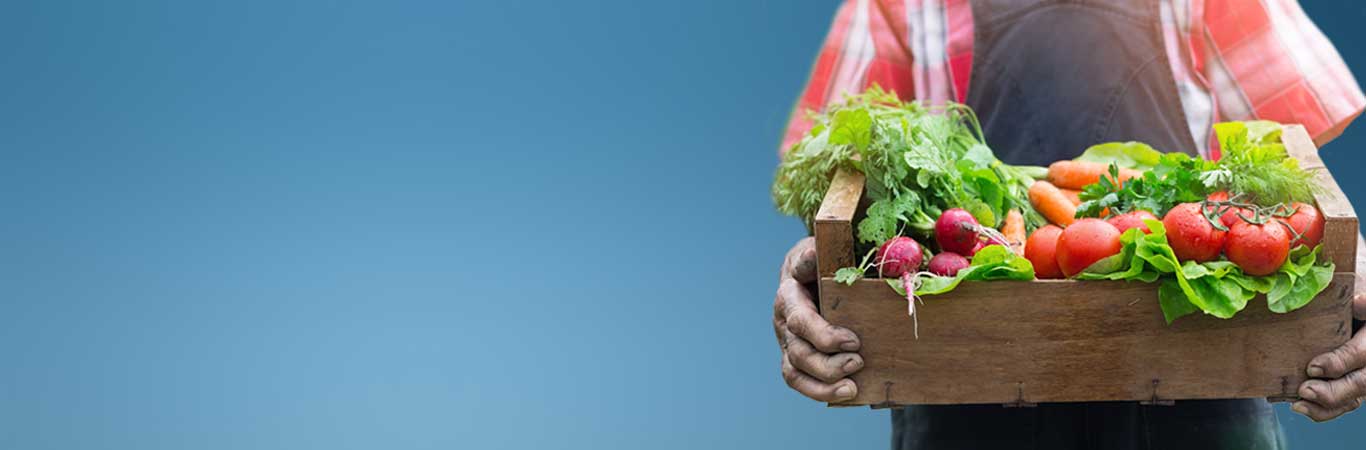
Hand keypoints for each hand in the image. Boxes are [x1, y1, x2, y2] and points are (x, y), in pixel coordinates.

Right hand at [773, 237, 863, 401]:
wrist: (808, 270)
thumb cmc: (819, 260)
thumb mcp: (817, 249)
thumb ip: (816, 253)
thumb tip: (815, 252)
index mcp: (789, 295)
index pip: (800, 320)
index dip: (824, 335)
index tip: (854, 340)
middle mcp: (783, 321)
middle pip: (799, 351)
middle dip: (828, 362)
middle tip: (859, 360)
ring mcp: (787, 341)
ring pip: (796, 370)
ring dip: (825, 382)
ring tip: (853, 386)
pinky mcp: (795, 356)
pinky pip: (799, 381)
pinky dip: (820, 392)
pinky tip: (846, 393)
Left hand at [1293, 268, 1365, 420]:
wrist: (1356, 298)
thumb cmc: (1352, 288)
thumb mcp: (1356, 284)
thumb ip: (1360, 296)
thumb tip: (1359, 301)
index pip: (1362, 354)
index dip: (1340, 363)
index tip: (1314, 367)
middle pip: (1362, 383)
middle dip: (1333, 391)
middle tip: (1305, 390)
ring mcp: (1365, 373)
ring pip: (1354, 398)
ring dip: (1326, 406)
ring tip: (1299, 404)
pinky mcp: (1353, 382)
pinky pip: (1344, 402)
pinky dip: (1323, 410)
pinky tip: (1299, 406)